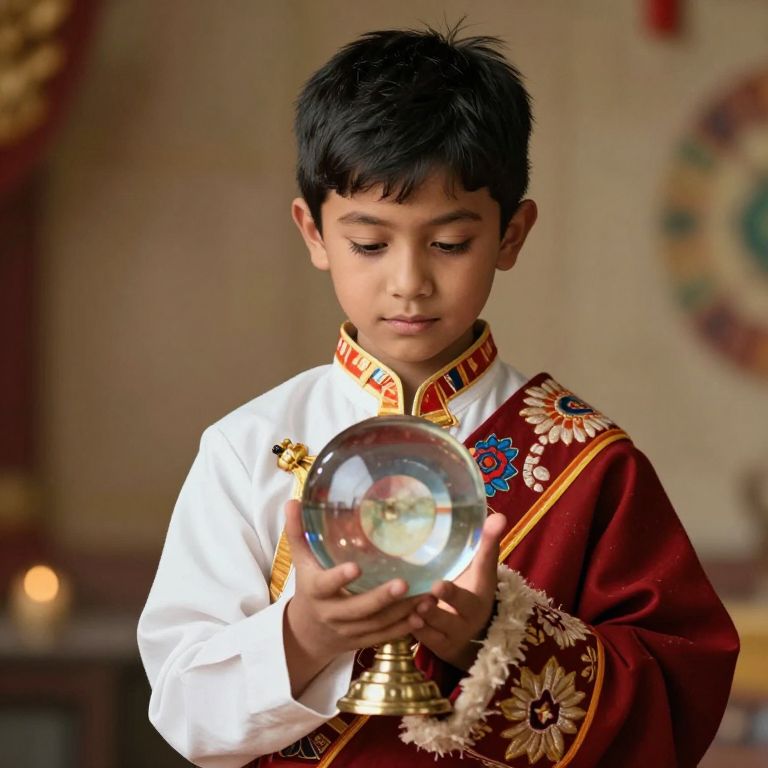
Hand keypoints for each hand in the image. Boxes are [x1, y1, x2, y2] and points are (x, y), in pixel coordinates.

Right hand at [282, 500, 432, 695]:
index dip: (339, 578)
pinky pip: (385, 637)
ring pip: (377, 624)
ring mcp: (348, 630)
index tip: (356, 567)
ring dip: (403, 612)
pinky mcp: (362, 641)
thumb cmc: (308, 586)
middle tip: (404, 583)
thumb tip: (292, 501)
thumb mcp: (301, 561)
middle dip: (381, 597)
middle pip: (358, 609)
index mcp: (316, 591)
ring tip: (427, 596)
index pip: (325, 585)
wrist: (307, 633)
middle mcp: (332, 614)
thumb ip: (298, 533)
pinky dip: (405, 628)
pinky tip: (424, 615)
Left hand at [408, 512, 505, 670]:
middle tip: (437, 586)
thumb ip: (485, 544)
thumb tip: (498, 515)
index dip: (484, 555)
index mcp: (482, 588)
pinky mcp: (437, 645)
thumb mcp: (479, 570)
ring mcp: (455, 631)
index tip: (478, 538)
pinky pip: (424, 638)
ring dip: (429, 615)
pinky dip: (413, 629)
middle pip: (464, 604)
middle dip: (451, 596)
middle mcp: (471, 613)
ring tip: (416, 605)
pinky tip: (401, 618)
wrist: (466, 636)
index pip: (485, 567)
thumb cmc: (469, 591)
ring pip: (441, 625)